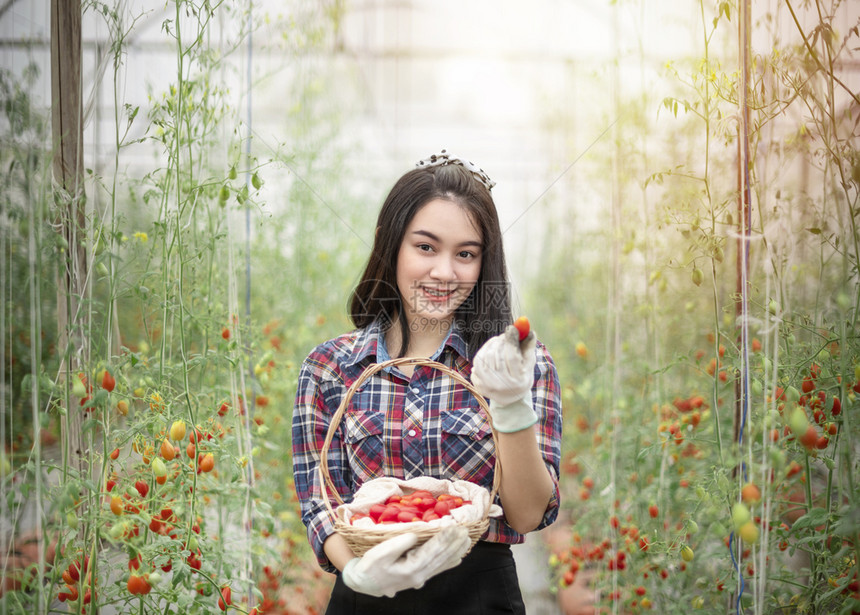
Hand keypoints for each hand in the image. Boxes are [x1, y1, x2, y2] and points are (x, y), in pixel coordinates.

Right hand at [341, 526, 470, 596]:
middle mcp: (419, 576)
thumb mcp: (380, 553)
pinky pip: (438, 569)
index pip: (432, 552)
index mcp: (410, 569)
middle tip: (465, 529)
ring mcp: (420, 578)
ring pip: (442, 563)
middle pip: (441, 558)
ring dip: (455, 551)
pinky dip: (449, 562)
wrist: (365, 583)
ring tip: (466, 540)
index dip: (444, 539)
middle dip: (454, 543)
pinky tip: (458, 557)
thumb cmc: (371, 566)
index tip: (454, 527)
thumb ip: (398, 544)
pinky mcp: (419, 577)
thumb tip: (415, 535)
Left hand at [471, 325, 537, 432]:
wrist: (510, 398)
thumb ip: (529, 348)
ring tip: (497, 342)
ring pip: (484, 358)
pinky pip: (476, 363)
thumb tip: (529, 331)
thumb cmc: (521, 376)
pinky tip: (489, 352)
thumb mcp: (528, 364)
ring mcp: (488, 386)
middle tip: (503, 335)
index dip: (511, 341)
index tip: (511, 328)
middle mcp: (502, 386)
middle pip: (496, 356)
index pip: (512, 357)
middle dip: (500, 341)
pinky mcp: (479, 386)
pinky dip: (482, 354)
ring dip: (490, 345)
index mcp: (518, 381)